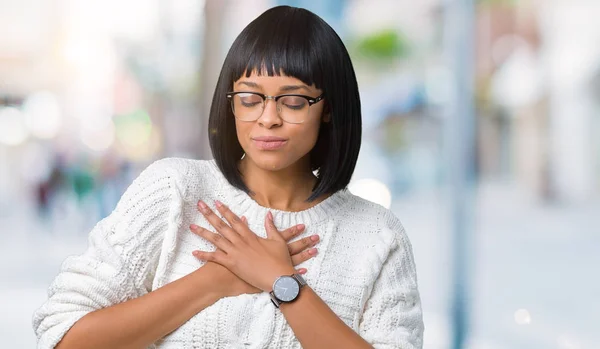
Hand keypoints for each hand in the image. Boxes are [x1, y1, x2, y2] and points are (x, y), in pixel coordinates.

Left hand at [190, 203, 318, 293]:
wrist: (279, 278)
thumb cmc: (280, 261)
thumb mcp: (278, 241)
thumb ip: (271, 227)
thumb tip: (268, 215)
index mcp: (250, 236)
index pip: (235, 220)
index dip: (225, 211)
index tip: (217, 203)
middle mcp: (240, 242)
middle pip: (222, 226)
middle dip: (210, 215)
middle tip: (200, 206)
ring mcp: (235, 253)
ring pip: (216, 240)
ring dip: (203, 232)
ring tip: (192, 226)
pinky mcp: (232, 264)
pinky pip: (216, 258)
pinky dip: (205, 255)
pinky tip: (194, 252)